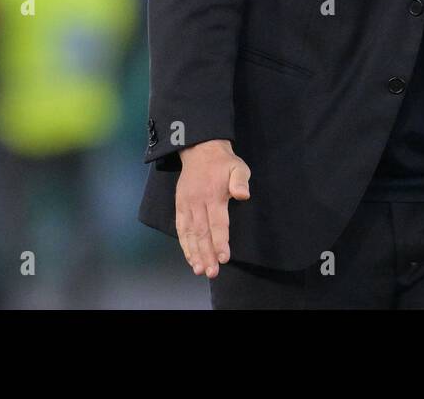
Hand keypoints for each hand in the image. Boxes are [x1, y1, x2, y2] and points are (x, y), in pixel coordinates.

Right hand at [175, 139, 250, 277]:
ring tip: (199, 270)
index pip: (217, 223)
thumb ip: (240, 181)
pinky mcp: (180, 207)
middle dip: (206, 254)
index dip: (220, 242)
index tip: (224, 258)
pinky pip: (180, 229)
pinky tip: (190, 258)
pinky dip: (184, 245)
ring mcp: (186, 205)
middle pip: (202, 233)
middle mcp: (198, 203)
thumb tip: (243, 194)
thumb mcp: (238, 166)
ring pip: (189, 234)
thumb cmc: (223, 163)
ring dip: (194, 253)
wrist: (200, 150)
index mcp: (213, 195)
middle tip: (212, 273)